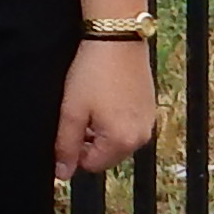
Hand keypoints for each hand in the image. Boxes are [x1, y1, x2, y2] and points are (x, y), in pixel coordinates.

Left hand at [54, 37, 159, 176]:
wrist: (117, 38)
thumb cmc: (92, 73)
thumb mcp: (71, 111)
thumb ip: (65, 146)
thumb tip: (63, 174)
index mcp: (122, 142)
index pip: (91, 165)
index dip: (73, 150)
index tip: (66, 126)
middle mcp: (141, 137)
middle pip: (106, 155)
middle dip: (88, 140)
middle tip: (78, 111)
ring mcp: (149, 122)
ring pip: (116, 139)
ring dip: (100, 129)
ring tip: (91, 101)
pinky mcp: (150, 107)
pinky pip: (128, 124)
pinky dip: (114, 117)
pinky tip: (104, 95)